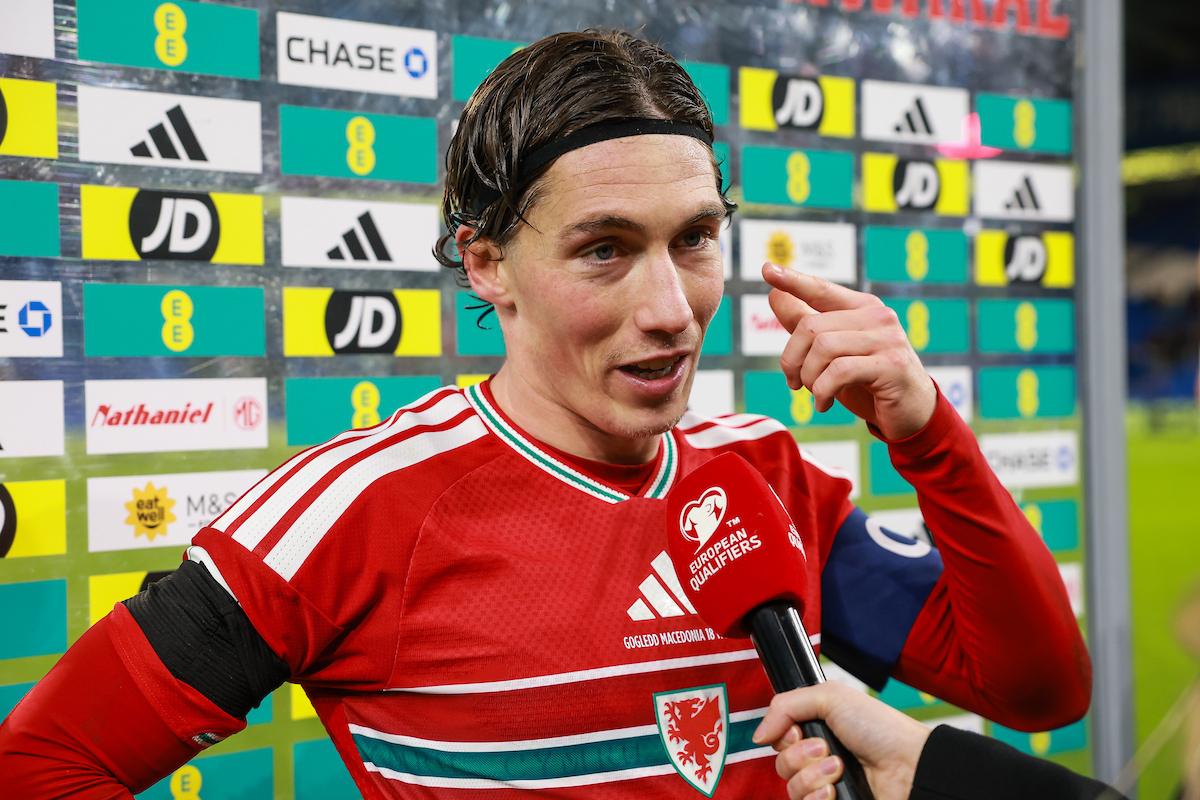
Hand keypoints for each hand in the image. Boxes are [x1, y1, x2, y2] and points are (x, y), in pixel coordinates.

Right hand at [752, 682, 930, 799]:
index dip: (783, 736)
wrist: (910, 766)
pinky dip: (817, 798)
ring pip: (790, 789)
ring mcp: (826, 786)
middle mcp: (819, 760)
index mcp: (817, 731)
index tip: (800, 730)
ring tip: (838, 769)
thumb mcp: (830, 696)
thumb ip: (785, 705)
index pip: (778, 740)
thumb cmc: (879, 728)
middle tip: (828, 748)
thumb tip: (758, 734)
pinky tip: (834, 792)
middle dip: (801, 755)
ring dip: (812, 776)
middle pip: (781, 765)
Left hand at [762, 263, 936, 440]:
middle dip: (792, 359)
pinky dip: (823, 391)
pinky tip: (824, 403)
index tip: (766, 269)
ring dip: (809, 378)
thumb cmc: (868, 381)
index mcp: (862, 307)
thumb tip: (775, 295)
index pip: (820, 289)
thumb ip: (806, 325)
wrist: (911, 414)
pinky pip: (839, 371)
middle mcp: (877, 316)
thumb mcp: (832, 354)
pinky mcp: (891, 365)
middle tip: (793, 383)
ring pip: (823, 348)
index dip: (793, 280)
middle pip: (810, 327)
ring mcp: (887, 338)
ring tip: (816, 395)